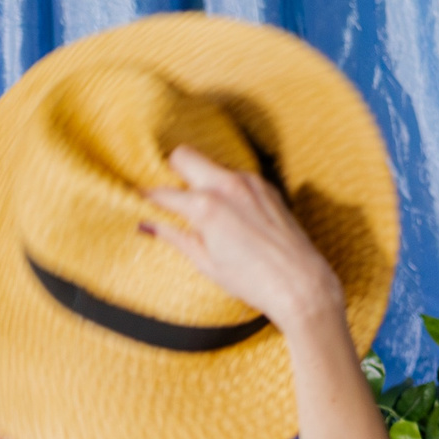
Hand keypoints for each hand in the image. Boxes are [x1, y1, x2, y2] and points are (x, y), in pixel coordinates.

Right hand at [140, 146, 347, 331]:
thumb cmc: (252, 280)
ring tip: (199, 209)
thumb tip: (147, 226)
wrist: (300, 283)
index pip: (163, 193)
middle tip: (168, 194)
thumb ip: (174, 237)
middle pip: (184, 155)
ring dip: (200, 180)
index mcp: (206, 206)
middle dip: (171, 170)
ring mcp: (250, 182)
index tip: (138, 201)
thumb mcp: (205, 262)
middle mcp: (227, 185)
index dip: (145, 198)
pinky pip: (235, 177)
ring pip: (212, 165)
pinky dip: (224, 188)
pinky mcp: (266, 187)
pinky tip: (227, 214)